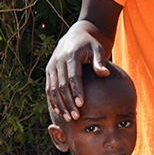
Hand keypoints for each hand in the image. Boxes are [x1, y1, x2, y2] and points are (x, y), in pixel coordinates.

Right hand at [44, 0, 120, 120]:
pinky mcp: (49, 71)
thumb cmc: (90, 45)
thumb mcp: (98, 49)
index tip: (81, 105)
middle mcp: (58, 61)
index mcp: (71, 55)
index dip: (76, 91)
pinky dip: (53, 100)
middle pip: (61, 85)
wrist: (76, 36)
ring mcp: (51, 66)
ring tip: (68, 118)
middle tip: (75, 117)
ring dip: (60, 104)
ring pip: (52, 89)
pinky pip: (49, 88)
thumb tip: (105, 73)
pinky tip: (60, 112)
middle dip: (68, 102)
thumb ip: (100, 61)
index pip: (73, 76)